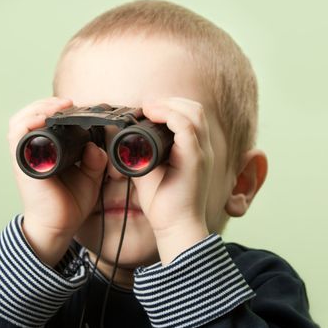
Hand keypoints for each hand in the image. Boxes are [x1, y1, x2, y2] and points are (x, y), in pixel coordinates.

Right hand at [7, 97, 107, 265]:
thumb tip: (95, 146)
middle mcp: (32, 151)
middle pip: (29, 115)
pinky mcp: (21, 162)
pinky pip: (17, 134)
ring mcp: (24, 155)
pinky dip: (29, 122)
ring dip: (38, 109)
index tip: (76, 106)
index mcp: (47, 151)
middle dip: (47, 104)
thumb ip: (94, 160)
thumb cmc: (70, 204)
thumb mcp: (90, 177)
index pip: (43, 121)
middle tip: (67, 103)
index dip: (55, 109)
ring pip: (20, 120)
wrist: (58, 227)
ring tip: (58, 107)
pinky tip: (45, 118)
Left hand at [132, 97, 212, 263]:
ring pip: (193, 112)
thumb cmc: (164, 203)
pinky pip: (186, 127)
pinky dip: (168, 115)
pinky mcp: (195, 159)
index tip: (147, 109)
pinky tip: (151, 114)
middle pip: (194, 108)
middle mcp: (202, 148)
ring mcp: (201, 152)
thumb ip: (142, 153)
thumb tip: (125, 139)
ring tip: (148, 107)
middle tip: (147, 106)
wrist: (175, 227)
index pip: (190, 115)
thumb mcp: (149, 170)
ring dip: (168, 104)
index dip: (170, 106)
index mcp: (194, 149)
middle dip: (170, 101)